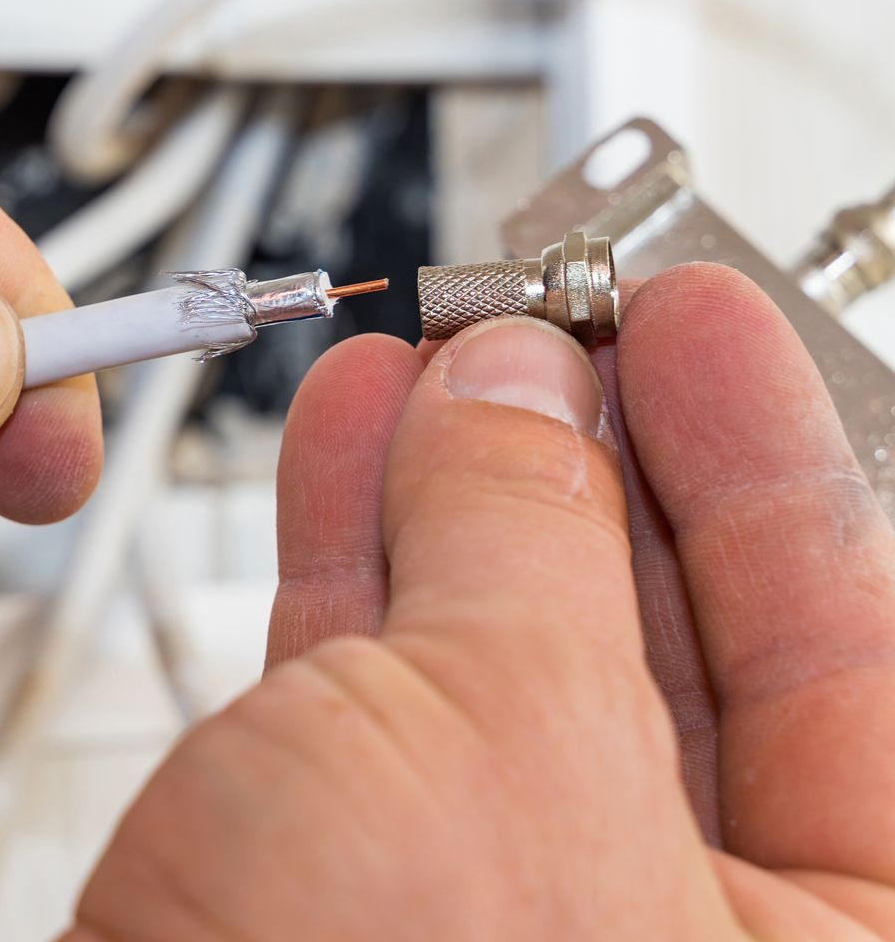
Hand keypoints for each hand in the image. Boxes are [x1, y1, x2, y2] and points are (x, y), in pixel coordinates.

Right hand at [64, 265, 894, 939]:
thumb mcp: (492, 749)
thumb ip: (521, 534)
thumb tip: (521, 393)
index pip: (853, 642)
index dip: (764, 445)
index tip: (699, 314)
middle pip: (673, 636)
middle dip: (590, 444)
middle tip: (551, 316)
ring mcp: (522, 933)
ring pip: (510, 652)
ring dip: (455, 480)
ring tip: (431, 354)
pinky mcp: (372, 910)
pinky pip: (389, 699)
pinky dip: (360, 559)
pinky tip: (350, 446)